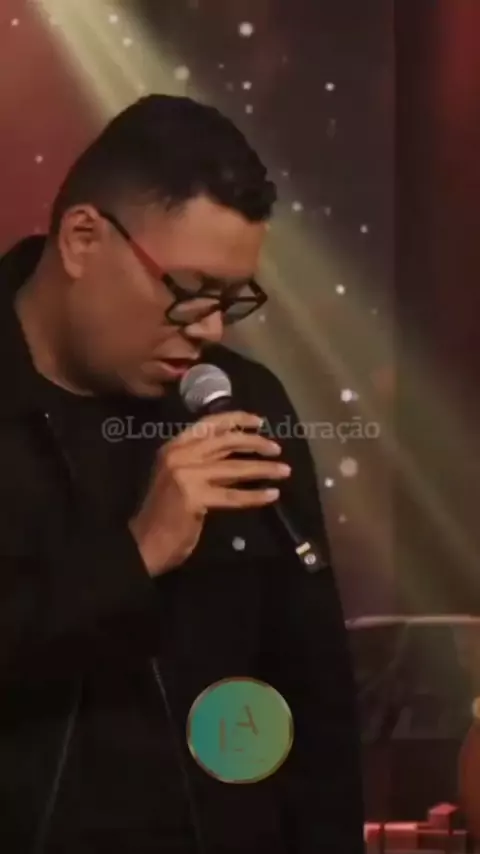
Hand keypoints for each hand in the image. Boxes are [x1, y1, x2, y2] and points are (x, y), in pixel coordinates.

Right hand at [129, 411, 290, 576]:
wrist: (144, 541)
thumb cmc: (164, 512)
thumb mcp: (181, 477)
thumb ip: (205, 463)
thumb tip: (241, 455)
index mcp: (174, 446)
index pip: (209, 424)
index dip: (237, 419)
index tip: (259, 422)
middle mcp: (179, 455)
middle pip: (226, 441)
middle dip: (255, 443)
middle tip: (276, 448)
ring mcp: (186, 476)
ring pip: (234, 468)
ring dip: (263, 469)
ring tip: (284, 470)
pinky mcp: (195, 498)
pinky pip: (233, 496)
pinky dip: (255, 496)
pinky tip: (272, 494)